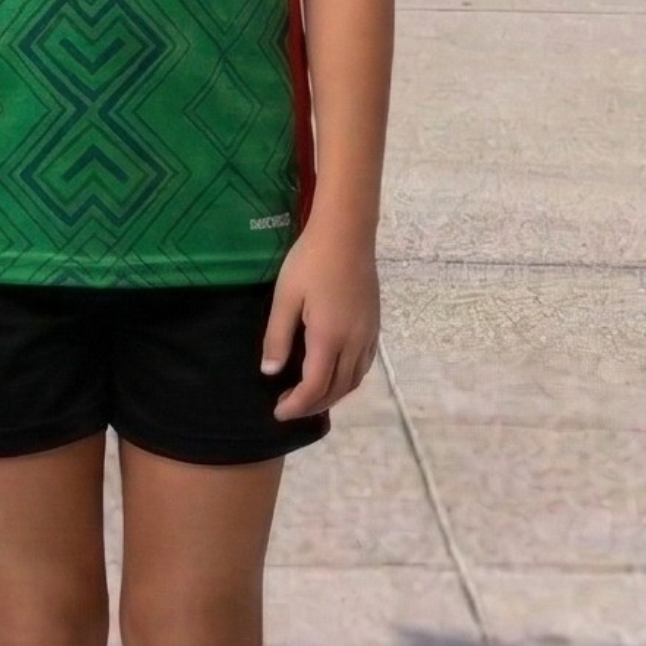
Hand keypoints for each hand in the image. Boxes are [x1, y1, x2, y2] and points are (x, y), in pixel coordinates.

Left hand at [265, 222, 379, 422]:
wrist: (347, 233)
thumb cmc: (310, 261)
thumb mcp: (285, 297)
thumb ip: (277, 337)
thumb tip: (270, 373)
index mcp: (329, 339)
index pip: (314, 387)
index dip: (296, 405)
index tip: (278, 413)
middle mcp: (354, 343)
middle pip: (337, 390)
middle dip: (313, 405)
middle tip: (289, 407)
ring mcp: (368, 335)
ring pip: (354, 380)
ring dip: (332, 395)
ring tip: (309, 396)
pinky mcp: (374, 325)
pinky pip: (364, 365)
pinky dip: (348, 379)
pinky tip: (334, 373)